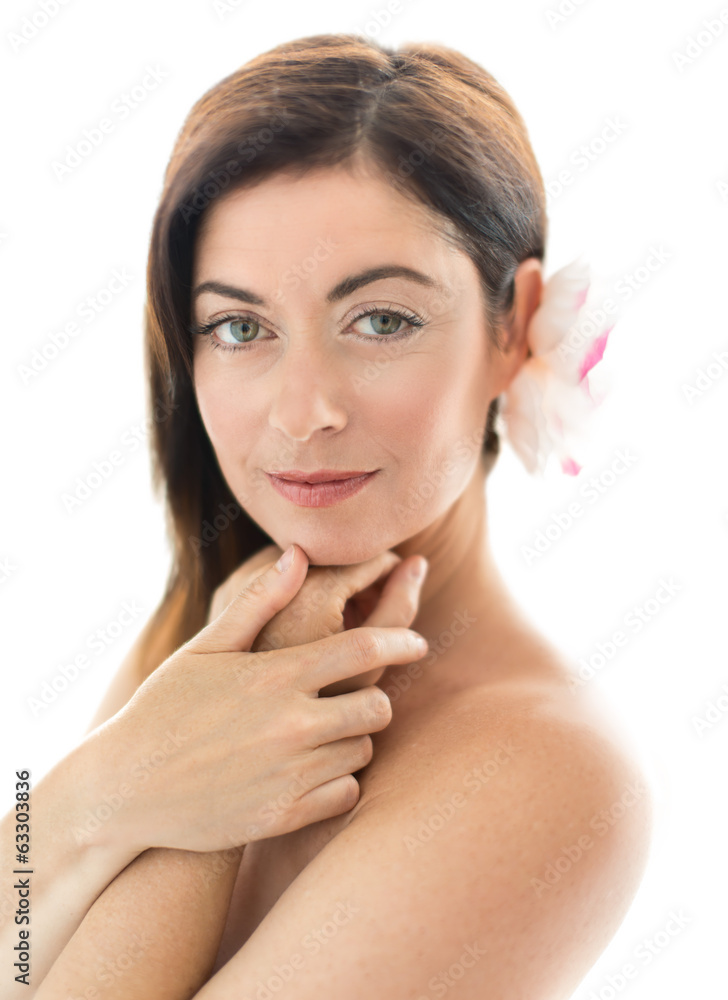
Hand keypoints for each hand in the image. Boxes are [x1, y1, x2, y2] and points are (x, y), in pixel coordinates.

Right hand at [101, 545, 428, 855]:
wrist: (126, 788)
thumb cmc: (165, 707)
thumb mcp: (207, 647)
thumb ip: (260, 601)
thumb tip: (299, 554)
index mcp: (278, 673)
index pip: (367, 646)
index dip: (402, 638)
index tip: (417, 642)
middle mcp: (293, 723)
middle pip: (379, 705)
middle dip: (376, 696)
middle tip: (358, 697)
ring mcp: (291, 773)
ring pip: (365, 750)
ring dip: (355, 738)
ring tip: (326, 733)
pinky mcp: (285, 815)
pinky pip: (347, 793)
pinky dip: (340, 780)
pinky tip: (314, 770)